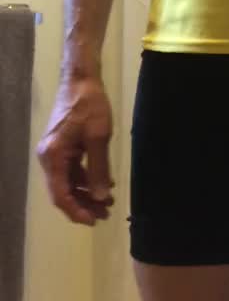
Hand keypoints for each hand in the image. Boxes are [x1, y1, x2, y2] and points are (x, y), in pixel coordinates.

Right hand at [37, 75, 114, 226]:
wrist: (81, 80)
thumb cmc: (89, 105)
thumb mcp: (98, 138)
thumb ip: (99, 169)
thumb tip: (100, 197)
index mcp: (53, 156)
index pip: (60, 194)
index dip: (76, 211)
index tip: (94, 220)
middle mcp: (49, 158)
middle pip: (63, 191)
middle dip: (84, 205)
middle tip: (106, 214)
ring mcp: (55, 152)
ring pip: (68, 182)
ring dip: (87, 193)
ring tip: (108, 203)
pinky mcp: (63, 147)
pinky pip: (72, 170)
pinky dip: (87, 179)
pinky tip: (104, 185)